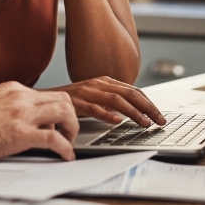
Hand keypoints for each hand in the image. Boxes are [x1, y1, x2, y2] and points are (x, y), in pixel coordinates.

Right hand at [0, 82, 78, 161]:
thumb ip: (8, 108)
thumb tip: (20, 121)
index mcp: (13, 89)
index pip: (48, 94)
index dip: (58, 110)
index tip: (58, 123)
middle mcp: (20, 97)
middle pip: (63, 99)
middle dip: (71, 117)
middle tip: (68, 133)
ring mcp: (21, 114)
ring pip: (65, 112)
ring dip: (72, 129)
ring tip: (68, 143)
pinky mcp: (20, 134)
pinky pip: (55, 139)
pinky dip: (66, 148)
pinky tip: (65, 156)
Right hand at [47, 77, 165, 127]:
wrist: (45, 99)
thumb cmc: (72, 100)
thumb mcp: (94, 96)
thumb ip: (111, 100)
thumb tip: (133, 110)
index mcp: (105, 81)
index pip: (133, 90)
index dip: (149, 103)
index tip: (160, 115)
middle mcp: (98, 84)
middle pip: (130, 94)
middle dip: (148, 108)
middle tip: (160, 121)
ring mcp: (87, 92)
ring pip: (116, 101)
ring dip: (134, 113)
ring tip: (145, 123)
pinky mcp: (76, 102)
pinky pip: (94, 108)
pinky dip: (107, 115)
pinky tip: (117, 122)